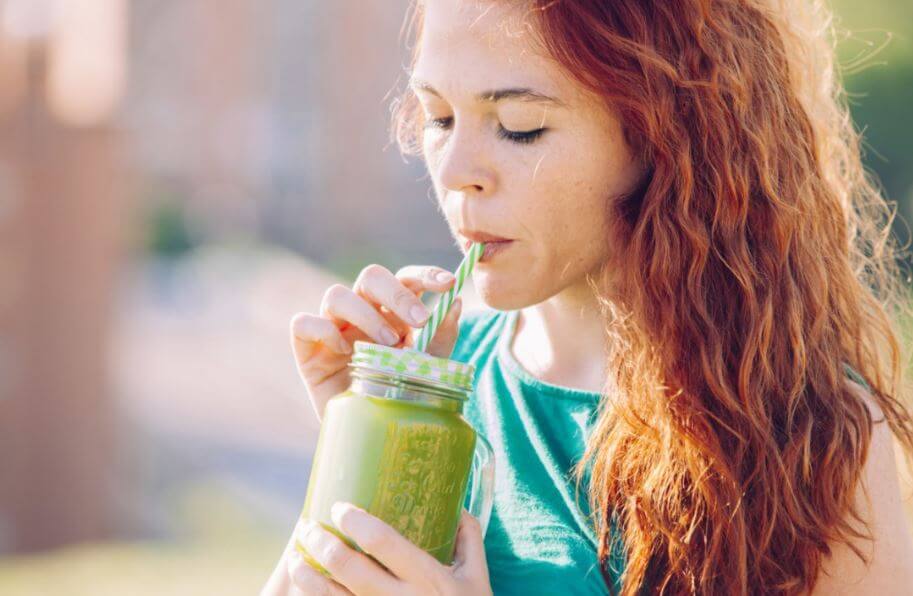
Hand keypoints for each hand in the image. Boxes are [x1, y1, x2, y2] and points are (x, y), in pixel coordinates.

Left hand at [288, 504, 491, 595]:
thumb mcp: (478, 579)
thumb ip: (469, 540)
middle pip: (346, 566)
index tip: (339, 507)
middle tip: (308, 527)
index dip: (354, 520)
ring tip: (296, 559)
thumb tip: (456, 508)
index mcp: (427, 578)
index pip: (381, 540)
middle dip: (319, 542)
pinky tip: (308, 591)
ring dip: (306, 576)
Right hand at [290, 264, 461, 420]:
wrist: (371, 434)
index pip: (405, 279)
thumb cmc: (399, 395)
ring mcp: (332, 328)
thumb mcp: (427, 367)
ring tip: (388, 344)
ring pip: (336, 295)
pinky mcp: (307, 349)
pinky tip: (343, 351)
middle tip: (420, 321)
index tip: (448, 283)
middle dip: (397, 294)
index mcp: (391, 311)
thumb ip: (441, 336)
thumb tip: (456, 302)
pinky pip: (303, 323)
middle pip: (371, 277)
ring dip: (366, 315)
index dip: (425, 274)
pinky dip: (323, 330)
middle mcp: (361, 312)